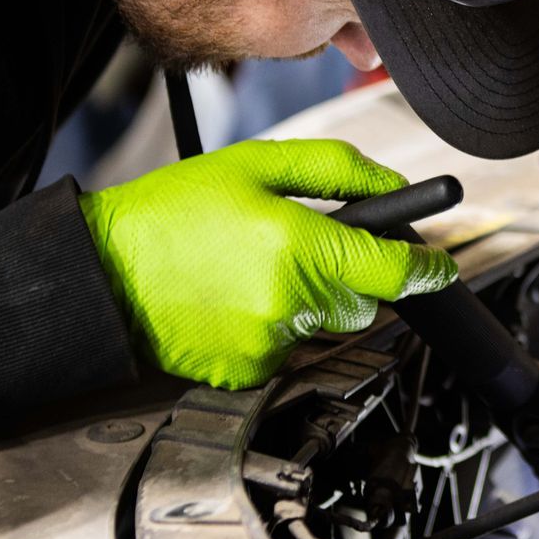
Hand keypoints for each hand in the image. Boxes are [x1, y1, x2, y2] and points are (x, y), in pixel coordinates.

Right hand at [79, 139, 457, 387]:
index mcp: (300, 248)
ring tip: (251, 270)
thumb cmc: (169, 215)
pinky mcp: (248, 372)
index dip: (427, 269)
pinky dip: (274, 327)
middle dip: (348, 276)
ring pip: (325, 324)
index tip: (438, 267)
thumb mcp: (256, 165)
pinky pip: (288, 349)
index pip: (397, 271)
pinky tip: (234, 300)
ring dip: (308, 300)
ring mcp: (269, 343)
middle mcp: (291, 303)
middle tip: (299, 247)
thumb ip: (336, 170)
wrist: (101, 274)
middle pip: (363, 301)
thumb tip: (391, 184)